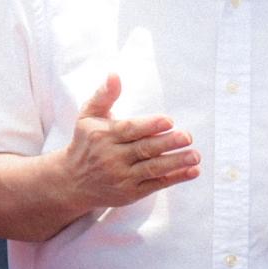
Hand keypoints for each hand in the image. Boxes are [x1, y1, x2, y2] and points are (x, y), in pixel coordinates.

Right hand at [61, 75, 200, 211]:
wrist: (72, 182)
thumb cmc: (85, 143)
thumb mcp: (88, 116)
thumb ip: (104, 96)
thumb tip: (114, 75)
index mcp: (104, 136)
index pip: (130, 130)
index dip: (150, 125)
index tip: (169, 121)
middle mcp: (112, 158)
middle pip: (144, 149)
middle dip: (167, 143)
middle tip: (187, 137)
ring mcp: (122, 178)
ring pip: (152, 169)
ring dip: (176, 162)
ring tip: (195, 156)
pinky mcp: (130, 194)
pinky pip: (155, 185)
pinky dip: (174, 179)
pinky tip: (191, 172)